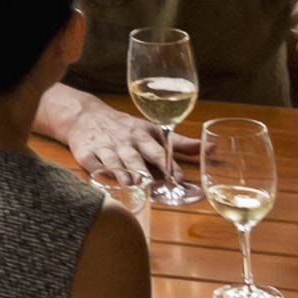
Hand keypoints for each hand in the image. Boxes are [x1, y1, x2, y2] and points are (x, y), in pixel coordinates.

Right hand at [50, 88, 182, 185]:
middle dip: (141, 168)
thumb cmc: (125, 127)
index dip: (169, 164)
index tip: (179, 178)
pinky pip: (91, 163)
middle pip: (134, 156)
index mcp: (142, 136)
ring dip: (120, 170)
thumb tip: (211, 148)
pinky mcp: (85, 153)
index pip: (158, 151)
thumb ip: (180, 143)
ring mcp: (104, 147)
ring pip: (113, 160)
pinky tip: (101, 179)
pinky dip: (96, 171)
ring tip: (128, 182)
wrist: (86, 116)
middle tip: (149, 181)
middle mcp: (124, 141)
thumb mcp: (152, 131)